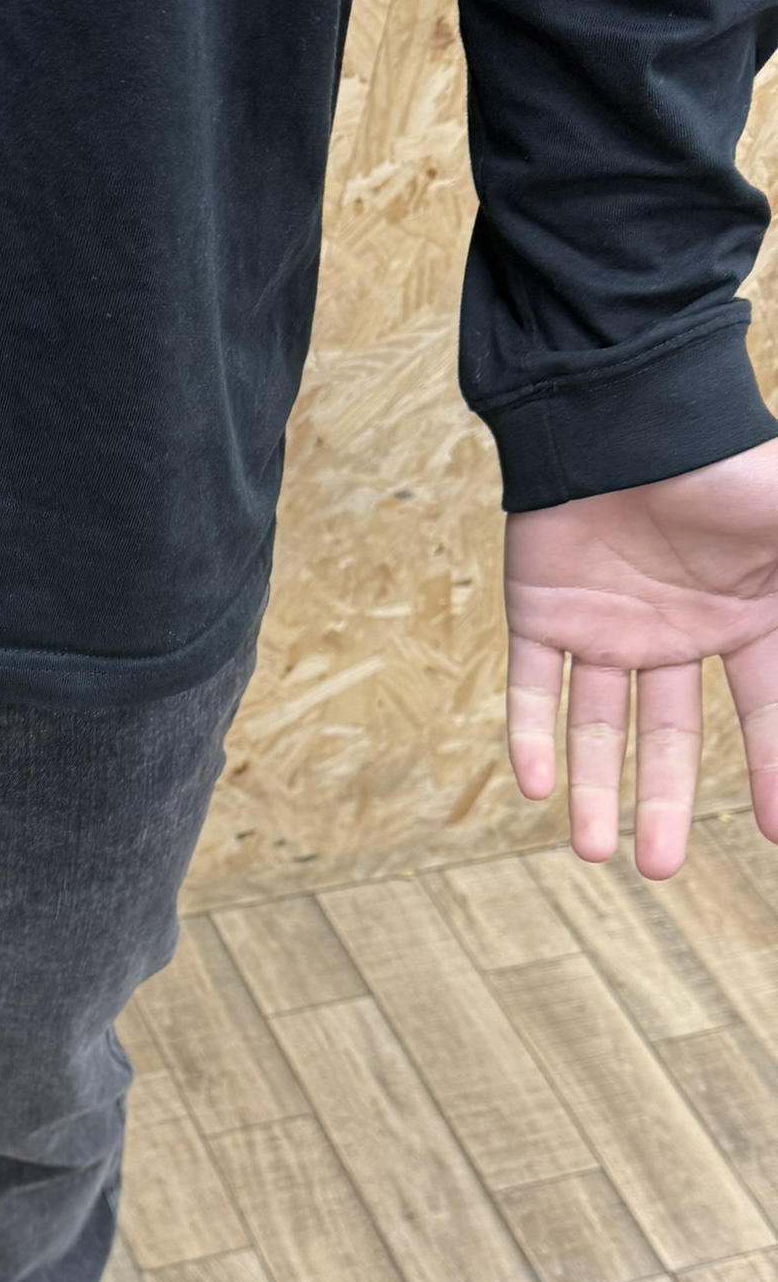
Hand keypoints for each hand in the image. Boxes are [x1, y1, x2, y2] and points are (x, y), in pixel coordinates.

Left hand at [504, 434, 777, 878]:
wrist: (631, 410)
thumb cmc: (729, 468)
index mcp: (745, 618)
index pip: (765, 713)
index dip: (772, 773)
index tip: (775, 833)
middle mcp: (676, 632)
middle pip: (669, 739)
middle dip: (664, 804)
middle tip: (658, 871)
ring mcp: (606, 624)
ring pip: (597, 726)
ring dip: (593, 789)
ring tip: (593, 854)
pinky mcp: (541, 610)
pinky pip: (529, 686)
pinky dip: (528, 736)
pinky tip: (534, 787)